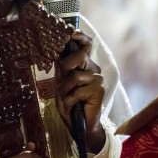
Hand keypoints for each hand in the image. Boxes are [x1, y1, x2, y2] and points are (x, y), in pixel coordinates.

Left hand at [55, 30, 105, 152]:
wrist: (79, 125)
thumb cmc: (70, 103)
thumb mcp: (62, 83)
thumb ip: (63, 69)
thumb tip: (58, 52)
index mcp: (84, 65)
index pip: (86, 45)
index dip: (81, 37)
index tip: (72, 32)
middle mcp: (93, 69)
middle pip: (80, 57)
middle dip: (67, 66)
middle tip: (63, 77)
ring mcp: (98, 79)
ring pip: (75, 77)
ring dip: (65, 90)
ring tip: (66, 99)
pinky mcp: (99, 91)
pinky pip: (78, 91)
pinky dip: (70, 100)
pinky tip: (73, 105)